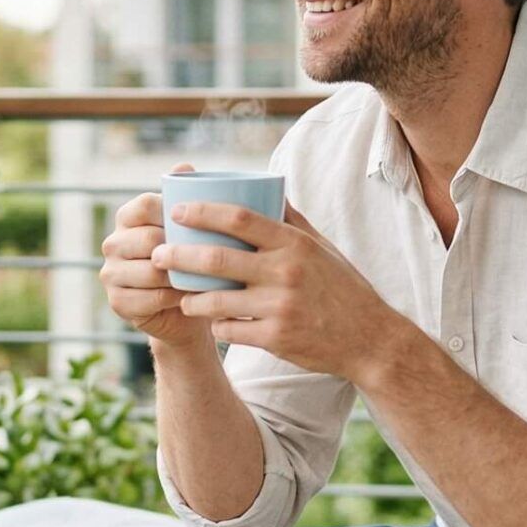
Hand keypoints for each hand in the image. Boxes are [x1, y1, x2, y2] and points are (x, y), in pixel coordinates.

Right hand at [99, 162, 210, 347]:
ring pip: (150, 271)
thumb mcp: (191, 228)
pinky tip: (189, 296)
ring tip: (202, 278)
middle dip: (179, 249)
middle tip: (207, 256)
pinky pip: (151, 298)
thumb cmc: (191, 260)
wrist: (186, 308)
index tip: (198, 224)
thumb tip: (183, 166)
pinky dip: (174, 298)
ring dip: (179, 276)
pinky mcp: (117, 302)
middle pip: (147, 238)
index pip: (144, 204)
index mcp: (127, 218)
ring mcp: (111, 273)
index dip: (172, 212)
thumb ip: (186, 195)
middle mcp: (112, 243)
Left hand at [155, 199, 403, 380]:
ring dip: (191, 297)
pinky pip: (230, 330)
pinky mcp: (276, 338)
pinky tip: (213, 322)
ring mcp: (279, 306)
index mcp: (294, 243)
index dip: (202, 212)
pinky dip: (217, 325)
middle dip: (178, 254)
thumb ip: (293, 220)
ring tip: (180, 294)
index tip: (177, 211)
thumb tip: (269, 188)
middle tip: (158, 254)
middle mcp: (285, 272)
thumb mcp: (323, 247)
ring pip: (216, 300)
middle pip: (217, 258)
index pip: (239, 217)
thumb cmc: (343, 288)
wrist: (369, 339)